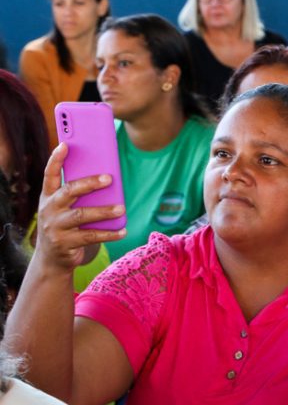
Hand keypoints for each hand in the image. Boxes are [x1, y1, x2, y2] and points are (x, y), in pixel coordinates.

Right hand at [35, 144, 125, 271]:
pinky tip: (123, 230)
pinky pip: (91, 236)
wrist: (52, 259)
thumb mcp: (65, 209)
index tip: (64, 145)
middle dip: (89, 183)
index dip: (55, 160)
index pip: (49, 175)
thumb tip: (108, 180)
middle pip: (69, 192)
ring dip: (104, 211)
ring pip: (82, 215)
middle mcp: (48, 210)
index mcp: (48, 197)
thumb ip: (78, 196)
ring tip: (121, 208)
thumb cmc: (65, 226)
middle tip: (109, 178)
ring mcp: (55, 227)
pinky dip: (110, 233)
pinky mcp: (65, 243)